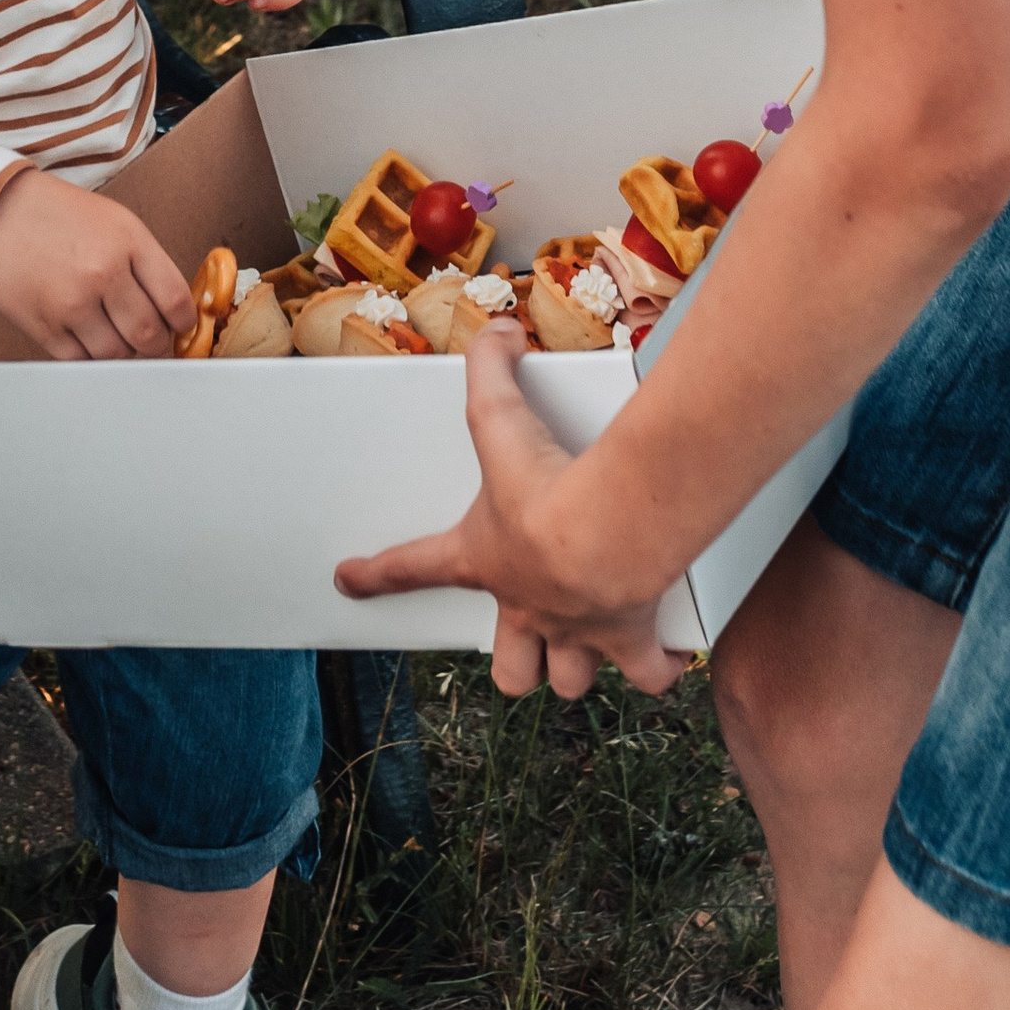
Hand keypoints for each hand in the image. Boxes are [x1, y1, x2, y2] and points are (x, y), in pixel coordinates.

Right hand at [0, 167, 195, 360]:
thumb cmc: (56, 215)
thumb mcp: (114, 221)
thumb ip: (147, 263)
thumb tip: (175, 311)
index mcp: (127, 241)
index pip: (176, 300)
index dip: (185, 322)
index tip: (182, 326)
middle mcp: (103, 273)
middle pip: (151, 336)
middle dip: (158, 344)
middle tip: (153, 339)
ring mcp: (72, 304)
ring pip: (118, 355)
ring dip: (123, 351)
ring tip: (116, 333)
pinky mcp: (45, 327)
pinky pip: (83, 362)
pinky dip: (91, 356)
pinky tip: (88, 335)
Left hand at [333, 325, 692, 697]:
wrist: (603, 535)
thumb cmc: (543, 486)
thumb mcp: (499, 414)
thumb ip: (490, 367)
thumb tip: (497, 331)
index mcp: (483, 559)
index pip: (411, 566)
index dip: (376, 574)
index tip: (348, 579)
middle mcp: (527, 608)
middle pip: (511, 667)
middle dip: (517, 660)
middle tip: (526, 640)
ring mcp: (576, 631)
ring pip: (568, 679)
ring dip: (575, 669)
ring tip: (588, 647)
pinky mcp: (628, 639)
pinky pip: (644, 675)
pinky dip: (655, 666)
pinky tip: (661, 655)